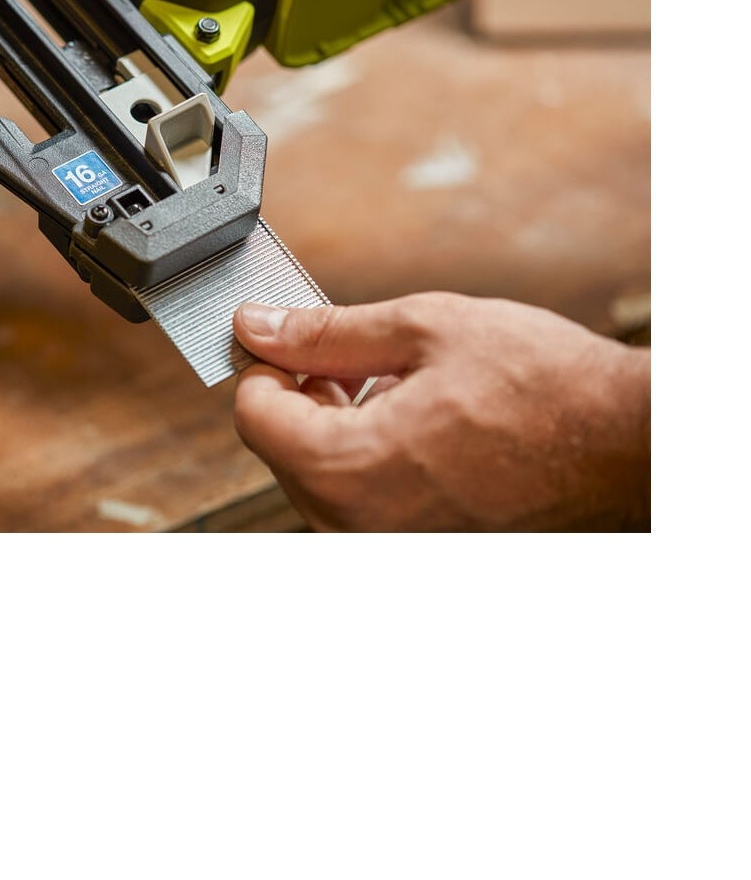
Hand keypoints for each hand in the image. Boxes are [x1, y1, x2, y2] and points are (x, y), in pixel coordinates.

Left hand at [232, 294, 649, 531]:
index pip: (254, 415)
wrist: (625, 443)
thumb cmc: (542, 385)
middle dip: (307, 397)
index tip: (296, 339)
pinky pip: (364, 508)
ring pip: (322, 482)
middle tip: (361, 359)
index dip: (269, 363)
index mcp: (348, 468)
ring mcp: (392, 549)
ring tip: (404, 391)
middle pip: (283, 453)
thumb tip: (258, 326)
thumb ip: (326, 332)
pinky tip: (423, 429)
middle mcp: (359, 527)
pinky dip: (374, 465)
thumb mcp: (422, 328)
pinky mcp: (421, 554)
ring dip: (340, 431)